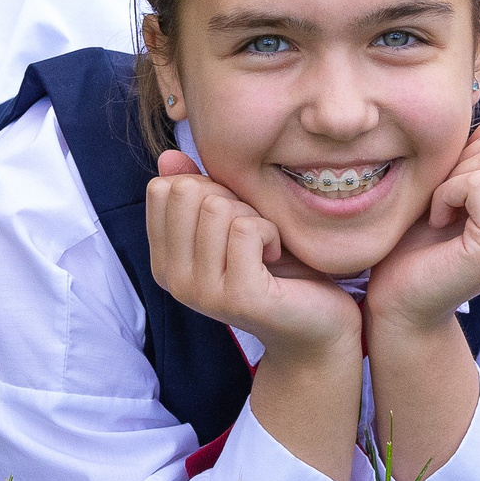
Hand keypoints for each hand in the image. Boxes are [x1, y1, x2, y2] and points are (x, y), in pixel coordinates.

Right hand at [146, 151, 361, 357]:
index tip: (232, 217)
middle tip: (252, 233)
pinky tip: (276, 257)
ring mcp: (202, 291)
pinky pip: (247, 229)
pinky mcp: (237, 296)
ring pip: (217, 207)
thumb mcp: (233, 221)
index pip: (163, 189)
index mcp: (164, 261)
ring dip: (254, 216)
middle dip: (229, 198)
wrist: (316, 325)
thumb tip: (167, 154)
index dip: (206, 187)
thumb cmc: (278, 269)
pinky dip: (271, 232)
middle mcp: (173, 280)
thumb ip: (198, 191)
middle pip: (187, 192)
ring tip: (265, 247)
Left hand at [364, 113, 479, 339]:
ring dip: (453, 177)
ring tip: (443, 209)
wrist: (402, 298)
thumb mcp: (461, 180)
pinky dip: (446, 194)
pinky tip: (438, 220)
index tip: (462, 174)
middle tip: (449, 193)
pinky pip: (477, 183)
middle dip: (468, 155)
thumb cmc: (423, 238)